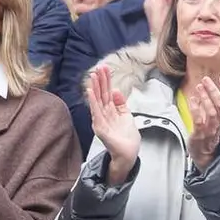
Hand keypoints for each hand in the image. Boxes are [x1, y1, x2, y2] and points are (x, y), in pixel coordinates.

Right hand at [86, 66, 139, 184]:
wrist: (128, 153)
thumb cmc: (126, 136)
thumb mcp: (126, 115)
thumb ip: (120, 103)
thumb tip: (115, 90)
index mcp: (110, 110)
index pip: (107, 92)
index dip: (106, 80)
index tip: (104, 68)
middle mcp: (104, 114)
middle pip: (101, 94)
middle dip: (100, 81)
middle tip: (98, 67)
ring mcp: (101, 120)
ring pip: (97, 101)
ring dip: (95, 88)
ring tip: (93, 76)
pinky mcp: (100, 128)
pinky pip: (96, 112)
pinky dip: (93, 102)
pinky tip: (91, 92)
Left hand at [186, 75, 219, 171]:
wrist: (203, 155)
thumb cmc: (207, 135)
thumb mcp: (214, 119)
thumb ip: (210, 106)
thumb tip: (205, 90)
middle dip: (214, 90)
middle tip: (206, 80)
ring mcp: (210, 129)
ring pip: (212, 112)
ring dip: (205, 97)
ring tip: (199, 87)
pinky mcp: (200, 134)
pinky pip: (199, 120)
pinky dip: (195, 109)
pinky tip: (192, 100)